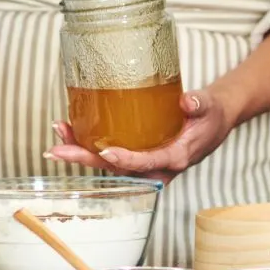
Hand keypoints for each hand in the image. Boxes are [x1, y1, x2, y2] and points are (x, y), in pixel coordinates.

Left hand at [46, 88, 238, 184]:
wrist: (212, 122)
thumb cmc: (210, 116)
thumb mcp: (208, 107)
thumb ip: (199, 103)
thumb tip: (188, 100)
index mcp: (175, 159)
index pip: (147, 163)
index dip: (127, 159)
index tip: (106, 151)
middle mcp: (156, 168)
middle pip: (116, 169)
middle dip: (85, 159)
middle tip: (57, 150)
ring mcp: (144, 165)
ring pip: (108, 165)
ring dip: (80, 152)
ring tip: (57, 135)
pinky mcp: (136, 158)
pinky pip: (109, 156)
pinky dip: (87, 145)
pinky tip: (68, 132)